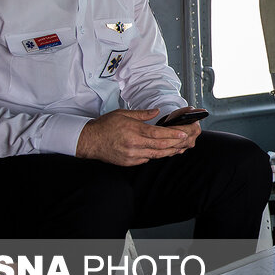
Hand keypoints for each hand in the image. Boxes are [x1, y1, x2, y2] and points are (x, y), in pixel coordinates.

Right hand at [76, 108, 198, 165]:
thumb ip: (142, 114)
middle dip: (175, 143)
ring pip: (156, 155)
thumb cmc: (105, 126)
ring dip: (169, 151)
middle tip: (186, 141)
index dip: (172, 134)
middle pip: (160, 145)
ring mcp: (131, 155)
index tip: (183, 133)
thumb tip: (157, 111)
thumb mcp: (122, 114)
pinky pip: (147, 159)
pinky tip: (164, 152)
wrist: (89, 141)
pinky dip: (157, 155)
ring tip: (180, 148)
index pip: (157, 133)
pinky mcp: (129, 162)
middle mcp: (134, 144)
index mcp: (133, 130)